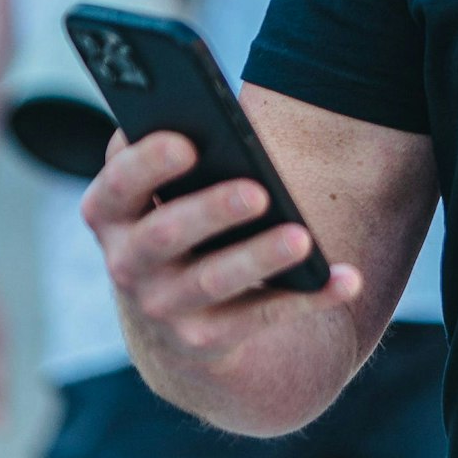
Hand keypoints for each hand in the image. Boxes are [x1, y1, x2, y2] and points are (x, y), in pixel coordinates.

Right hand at [81, 132, 361, 367]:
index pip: (117, 185)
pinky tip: (347, 279)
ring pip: (211, 281)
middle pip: (163, 235)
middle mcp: (125, 263)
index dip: (146, 164)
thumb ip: (177, 148)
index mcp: (111, 212)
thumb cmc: (182, 213)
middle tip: (258, 192)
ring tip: (302, 238)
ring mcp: (161, 307)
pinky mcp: (203, 340)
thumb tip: (222, 116)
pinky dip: (308, 299)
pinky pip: (260, 318)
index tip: (188, 142)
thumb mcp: (166, 187)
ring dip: (258, 258)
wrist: (172, 316)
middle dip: (210, 211)